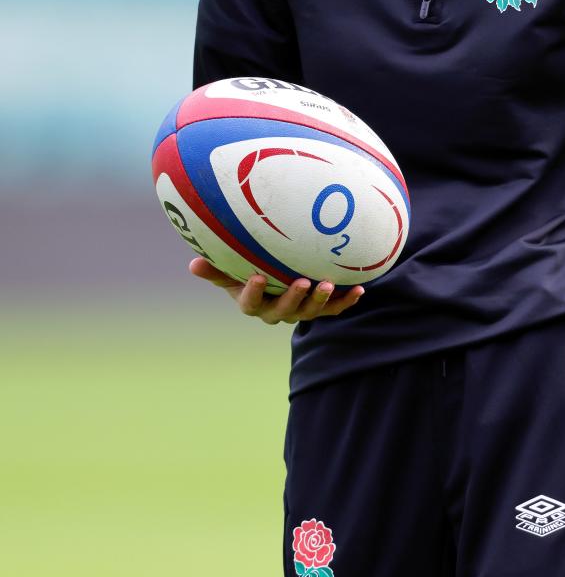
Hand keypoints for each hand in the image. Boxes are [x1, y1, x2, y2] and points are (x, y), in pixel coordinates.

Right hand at [188, 257, 363, 322]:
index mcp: (254, 303)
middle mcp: (278, 312)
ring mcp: (300, 311)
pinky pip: (334, 309)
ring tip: (329, 285)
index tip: (256, 277)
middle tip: (302, 282)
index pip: (250, 303)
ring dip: (321, 300)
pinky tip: (360, 290)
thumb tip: (192, 264)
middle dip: (294, 298)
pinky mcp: (321, 308)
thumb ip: (215, 269)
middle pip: (285, 311)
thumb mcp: (230, 270)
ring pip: (311, 312)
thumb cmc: (249, 270)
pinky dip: (347, 302)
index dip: (253, 293)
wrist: (278, 280)